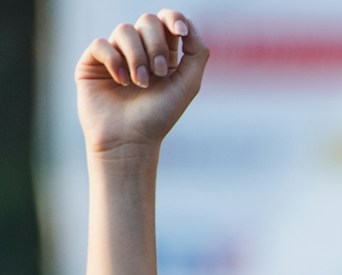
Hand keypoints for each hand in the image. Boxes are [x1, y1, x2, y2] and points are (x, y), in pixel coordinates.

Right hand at [76, 10, 207, 155]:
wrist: (130, 139)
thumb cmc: (160, 115)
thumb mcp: (188, 85)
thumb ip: (197, 53)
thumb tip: (187, 24)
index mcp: (165, 53)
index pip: (167, 20)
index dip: (173, 18)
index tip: (180, 31)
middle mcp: (140, 50)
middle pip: (148, 21)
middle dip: (157, 45)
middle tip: (160, 72)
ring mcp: (115, 54)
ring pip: (125, 30)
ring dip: (138, 57)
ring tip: (141, 83)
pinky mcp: (93, 61)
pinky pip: (102, 44)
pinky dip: (115, 61)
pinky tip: (122, 81)